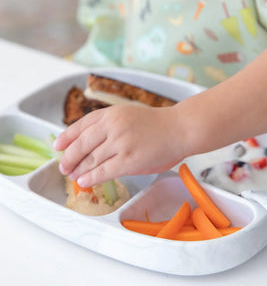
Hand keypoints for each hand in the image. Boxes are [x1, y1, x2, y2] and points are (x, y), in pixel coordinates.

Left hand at [53, 104, 185, 186]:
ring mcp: (121, 143)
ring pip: (91, 159)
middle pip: (82, 144)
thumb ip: (110, 125)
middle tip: (63, 166)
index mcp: (111, 113)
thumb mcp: (129, 115)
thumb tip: (90, 144)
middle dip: (69, 157)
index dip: (66, 137)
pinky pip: (104, 171)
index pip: (81, 125)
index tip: (57, 146)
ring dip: (78, 169)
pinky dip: (91, 177)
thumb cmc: (157, 124)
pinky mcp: (129, 160)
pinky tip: (84, 181)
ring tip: (72, 175)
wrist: (179, 128)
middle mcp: (113, 126)